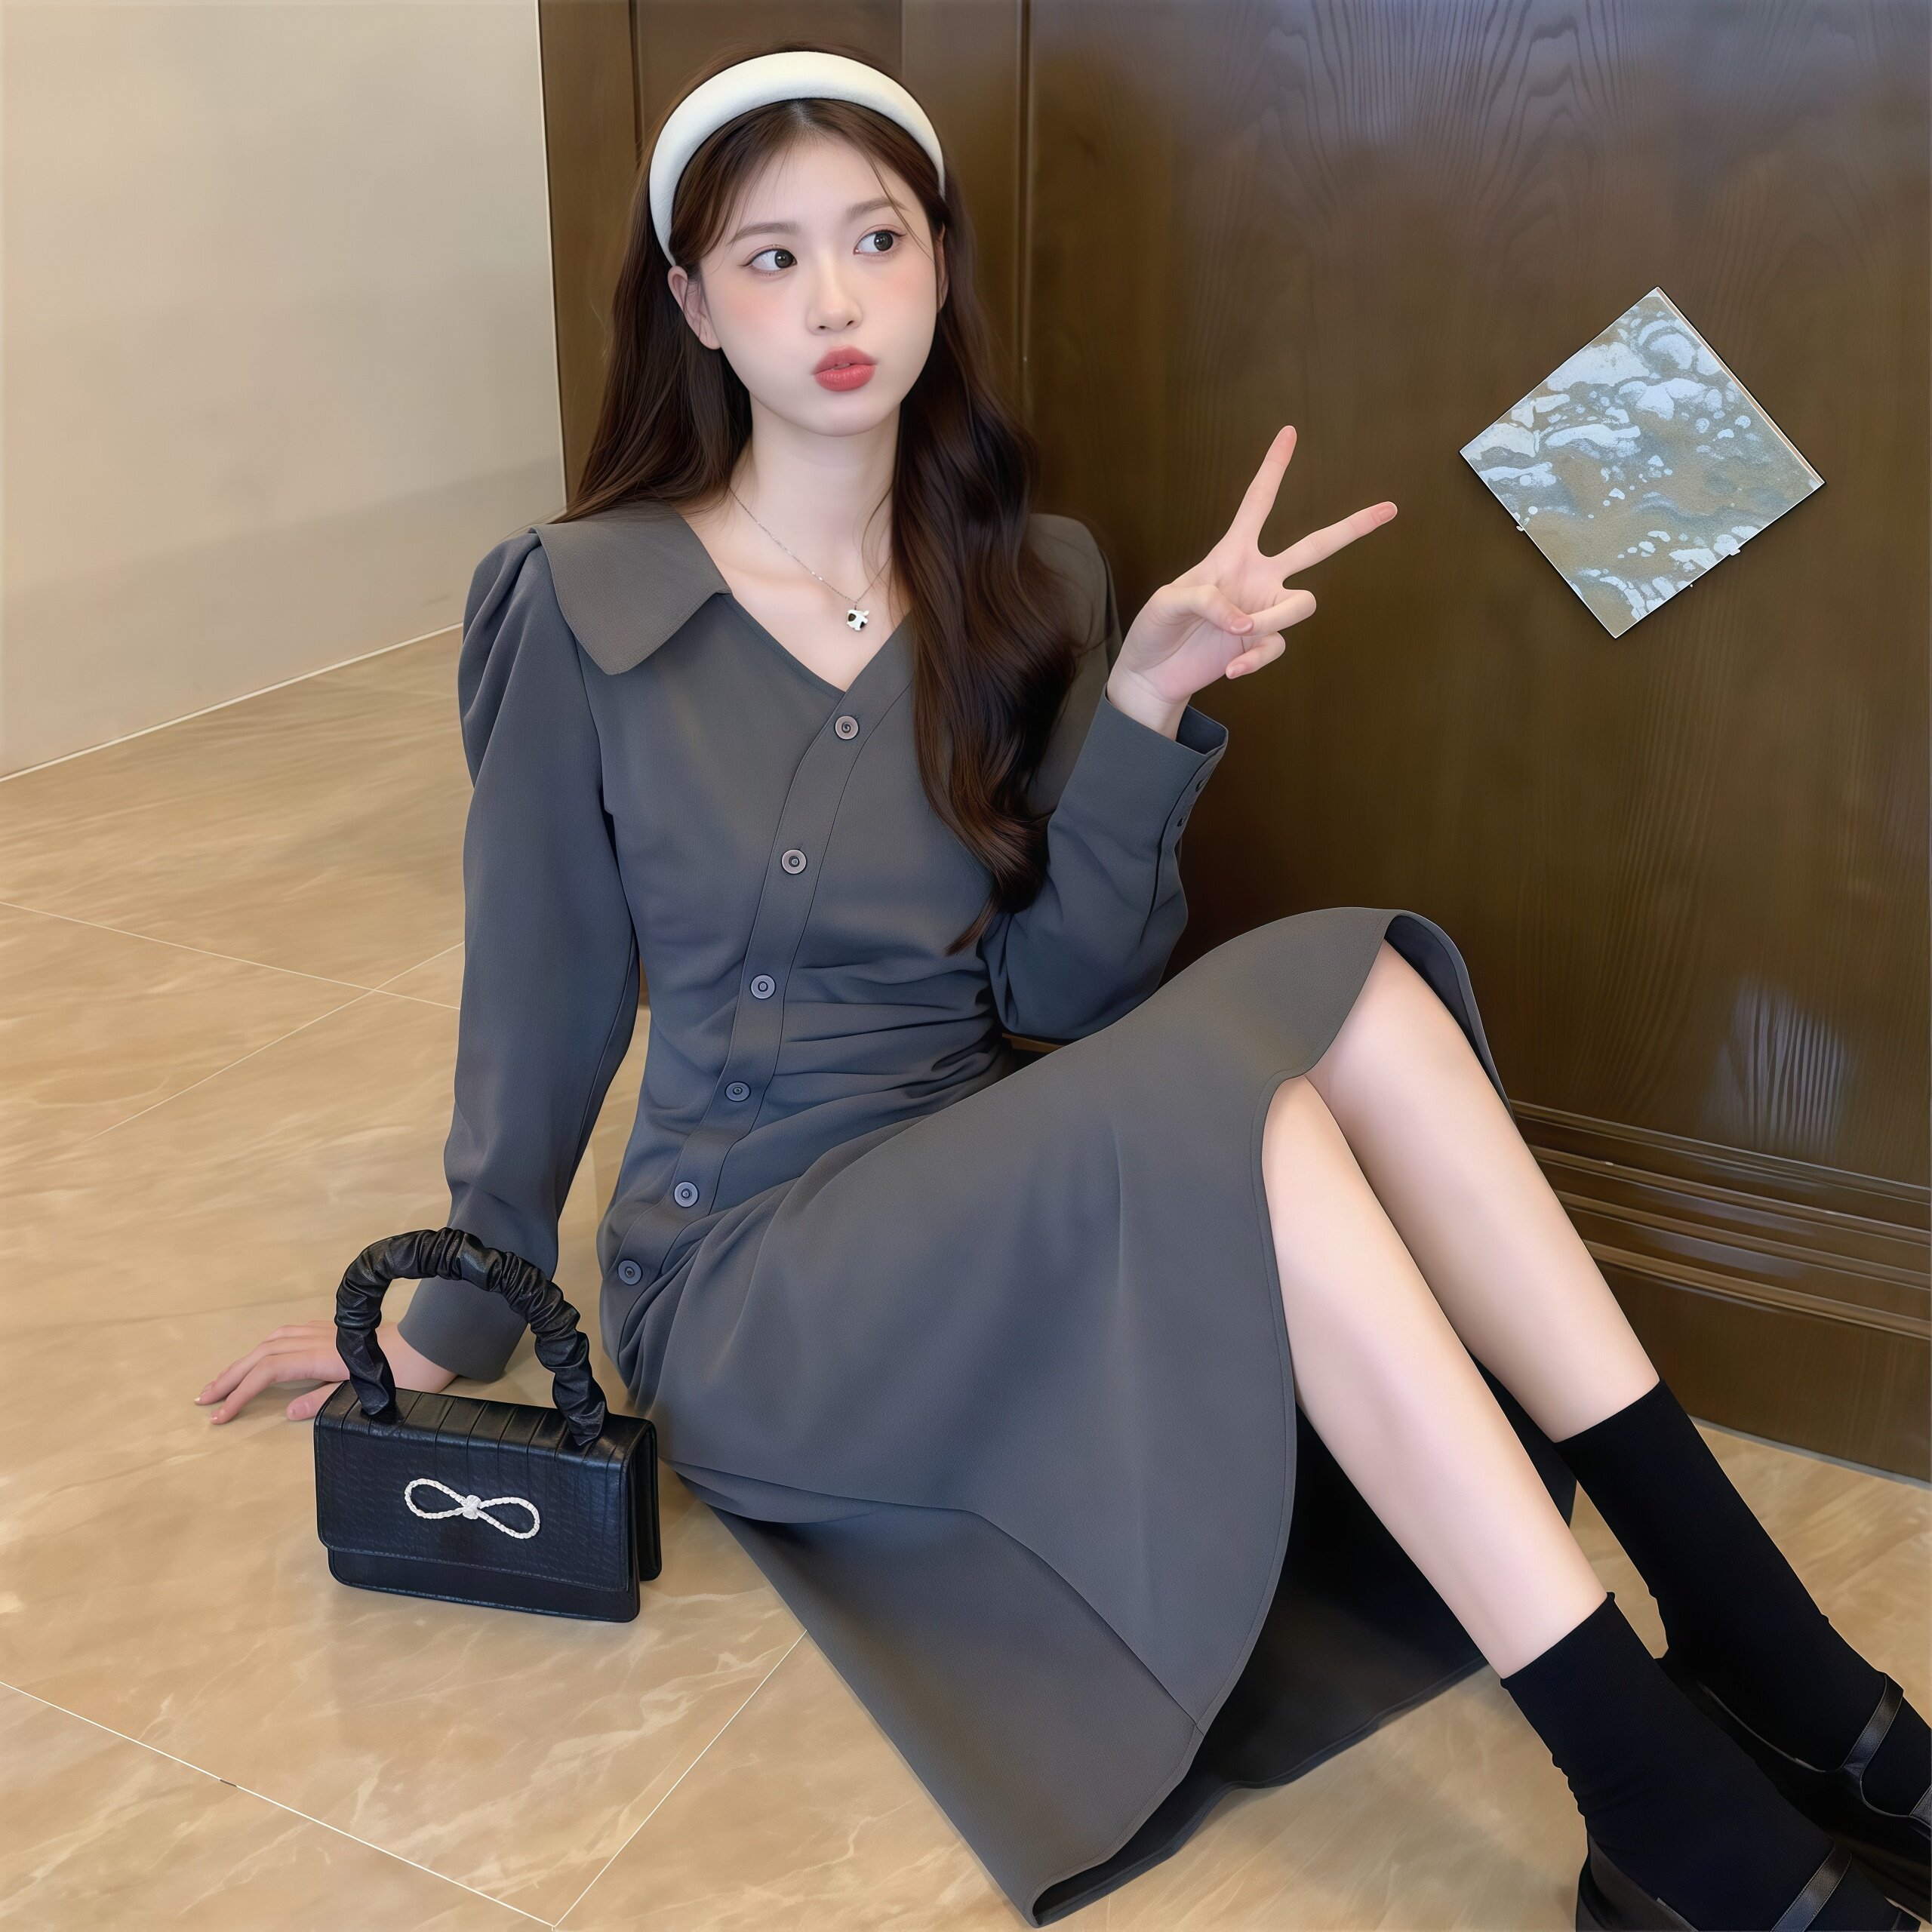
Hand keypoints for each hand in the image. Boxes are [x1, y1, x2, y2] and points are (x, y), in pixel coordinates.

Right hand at [197, 1315, 456, 1423]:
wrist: (434, 1344)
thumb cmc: (408, 1374)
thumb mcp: (368, 1394)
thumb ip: (326, 1401)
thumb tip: (288, 1411)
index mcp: (323, 1356)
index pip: (269, 1372)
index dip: (240, 1393)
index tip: (219, 1416)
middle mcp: (319, 1339)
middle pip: (263, 1353)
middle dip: (231, 1376)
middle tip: (203, 1399)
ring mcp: (327, 1331)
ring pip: (274, 1340)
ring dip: (246, 1359)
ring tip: (226, 1380)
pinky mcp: (337, 1329)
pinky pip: (291, 1333)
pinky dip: (269, 1345)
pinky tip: (265, 1353)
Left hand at [1107, 424, 1396, 725]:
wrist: (1154, 671)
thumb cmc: (1157, 627)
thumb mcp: (1168, 602)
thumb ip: (1205, 601)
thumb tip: (1246, 621)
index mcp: (1232, 553)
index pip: (1258, 503)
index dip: (1273, 468)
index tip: (1289, 433)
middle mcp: (1258, 577)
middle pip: (1315, 546)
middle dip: (1353, 527)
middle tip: (1389, 509)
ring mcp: (1264, 610)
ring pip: (1302, 603)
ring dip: (1272, 621)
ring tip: (1236, 634)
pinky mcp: (1261, 643)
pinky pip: (1277, 645)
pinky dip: (1255, 657)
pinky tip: (1230, 669)